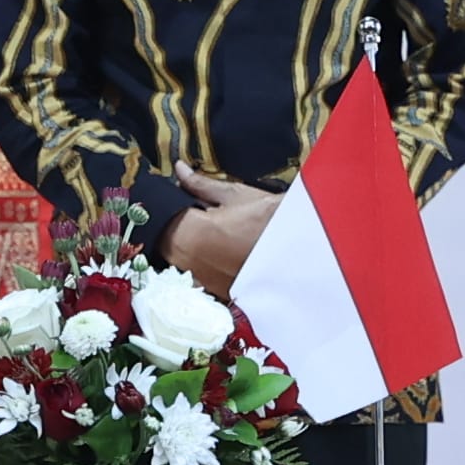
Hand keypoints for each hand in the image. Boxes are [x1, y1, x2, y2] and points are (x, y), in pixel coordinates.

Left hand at [162, 172, 279, 289]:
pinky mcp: (219, 294)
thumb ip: (200, 185)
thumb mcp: (234, 195)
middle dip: (174, 232)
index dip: (168, 211)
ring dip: (185, 250)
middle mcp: (192, 264)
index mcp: (191, 235)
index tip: (180, 205)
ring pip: (179, 264)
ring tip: (209, 237)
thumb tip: (180, 170)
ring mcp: (205, 283)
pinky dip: (201, 267)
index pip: (161, 223)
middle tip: (194, 219)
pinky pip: (197, 279)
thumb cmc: (270, 217)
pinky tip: (219, 255)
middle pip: (166, 247)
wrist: (303, 247)